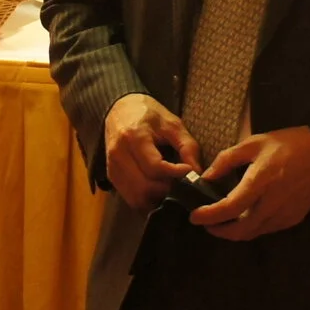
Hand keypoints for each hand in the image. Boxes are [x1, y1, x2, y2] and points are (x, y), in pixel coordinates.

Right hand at [102, 94, 200, 211]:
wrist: (120, 109)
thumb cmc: (149, 115)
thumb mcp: (173, 124)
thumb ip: (188, 147)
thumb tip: (197, 173)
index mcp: (134, 136)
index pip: (155, 167)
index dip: (175, 174)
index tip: (189, 172)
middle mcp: (119, 154)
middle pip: (144, 187)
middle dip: (166, 190)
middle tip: (180, 184)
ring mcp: (112, 167)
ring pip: (136, 198)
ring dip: (156, 199)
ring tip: (170, 189)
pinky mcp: (111, 176)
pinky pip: (130, 198)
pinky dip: (146, 200)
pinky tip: (158, 191)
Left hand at [190, 126, 309, 240]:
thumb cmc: (288, 144)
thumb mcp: (254, 143)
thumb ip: (227, 160)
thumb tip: (206, 177)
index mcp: (260, 181)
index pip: (229, 208)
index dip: (208, 216)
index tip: (194, 216)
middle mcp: (272, 203)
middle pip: (239, 231)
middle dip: (218, 231)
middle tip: (206, 222)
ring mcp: (285, 214)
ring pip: (252, 233)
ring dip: (234, 231)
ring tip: (223, 219)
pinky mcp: (293, 219)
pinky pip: (266, 230)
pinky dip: (251, 228)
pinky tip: (246, 215)